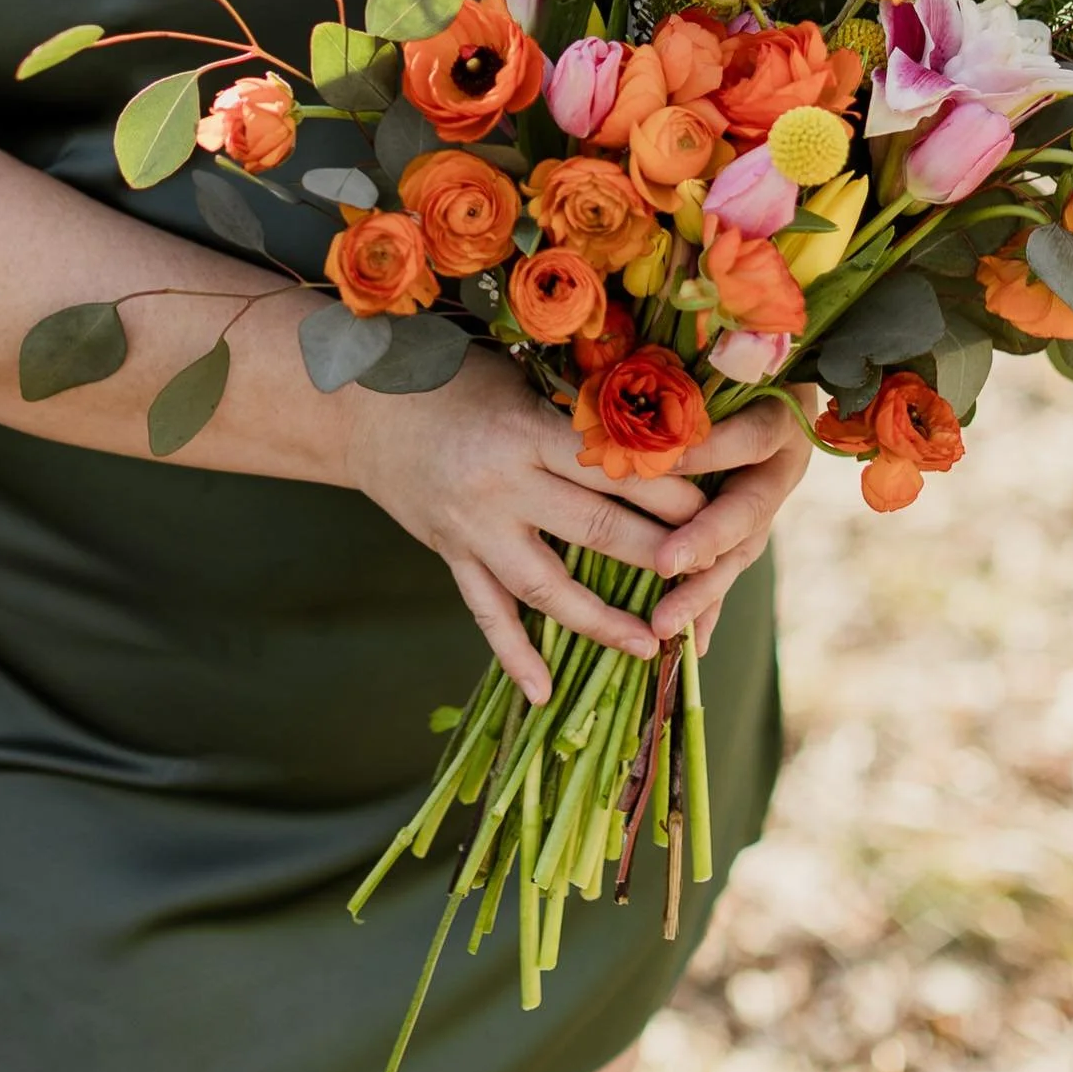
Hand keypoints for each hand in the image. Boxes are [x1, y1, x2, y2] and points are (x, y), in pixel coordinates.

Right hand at [346, 352, 704, 703]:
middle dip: (657, 552)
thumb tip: (659, 431)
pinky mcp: (450, 554)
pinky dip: (514, 655)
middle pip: (593, 527)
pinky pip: (485, 612)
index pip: (610, 466)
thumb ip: (573, 411)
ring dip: (602, 620)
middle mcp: (499, 485)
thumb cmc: (450, 378)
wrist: (355, 406)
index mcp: (523, 431)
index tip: (716, 503)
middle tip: (710, 573)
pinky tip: (545, 693)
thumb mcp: (515, 379)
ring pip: (545, 586)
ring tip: (652, 646)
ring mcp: (471, 528)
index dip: (668, 488)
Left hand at [650, 389, 814, 653]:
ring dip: (702, 591)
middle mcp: (779, 467)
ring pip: (739, 553)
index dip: (709, 451)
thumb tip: (625, 397)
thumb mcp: (713, 363)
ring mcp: (767, 503)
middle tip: (667, 565)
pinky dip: (707, 610)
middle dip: (705, 542)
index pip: (748, 437)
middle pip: (747, 510)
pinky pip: (729, 575)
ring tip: (665, 625)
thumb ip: (683, 383)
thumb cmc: (723, 359)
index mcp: (777, 417)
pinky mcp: (750, 532)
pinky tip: (689, 647)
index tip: (663, 460)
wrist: (769, 380)